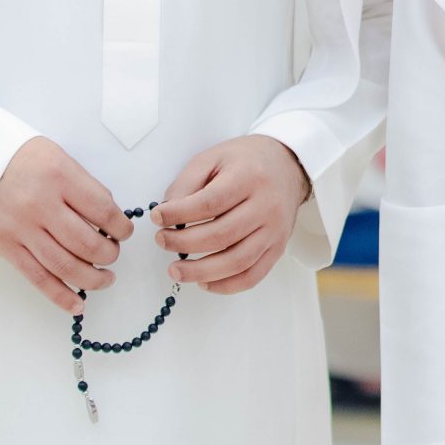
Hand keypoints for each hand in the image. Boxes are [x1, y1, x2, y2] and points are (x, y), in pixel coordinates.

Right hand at [0, 136, 129, 314]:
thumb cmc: (22, 160)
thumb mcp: (59, 158)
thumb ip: (83, 188)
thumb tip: (109, 219)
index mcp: (59, 177)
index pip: (102, 210)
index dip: (121, 227)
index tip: (124, 232)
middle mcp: (41, 205)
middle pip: (86, 243)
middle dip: (109, 254)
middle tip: (113, 254)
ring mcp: (22, 229)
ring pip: (65, 266)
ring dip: (92, 279)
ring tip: (105, 278)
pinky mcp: (7, 247)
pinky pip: (38, 278)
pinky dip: (61, 295)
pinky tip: (78, 304)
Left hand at [152, 135, 311, 293]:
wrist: (287, 166)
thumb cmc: (247, 162)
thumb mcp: (213, 158)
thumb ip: (187, 183)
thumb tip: (166, 214)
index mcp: (249, 177)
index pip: (210, 203)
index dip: (178, 214)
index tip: (157, 218)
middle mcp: (266, 205)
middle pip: (221, 235)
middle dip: (183, 243)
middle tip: (161, 241)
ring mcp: (274, 230)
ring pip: (237, 261)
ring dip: (201, 272)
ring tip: (176, 270)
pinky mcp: (278, 248)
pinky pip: (252, 275)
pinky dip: (226, 286)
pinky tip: (204, 282)